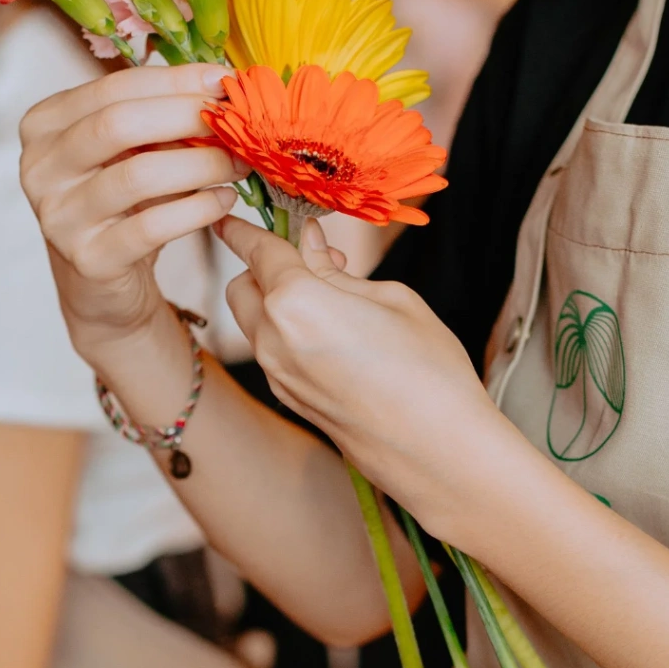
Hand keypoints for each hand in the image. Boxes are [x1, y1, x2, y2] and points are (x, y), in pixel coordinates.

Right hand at [19, 63, 237, 361]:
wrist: (101, 286)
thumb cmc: (119, 207)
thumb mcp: (127, 153)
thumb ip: (157, 117)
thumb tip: (219, 84)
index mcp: (43, 125)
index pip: (112, 88)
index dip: (174, 81)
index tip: (223, 81)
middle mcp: (39, 168)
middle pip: (118, 124)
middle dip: (186, 116)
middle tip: (233, 121)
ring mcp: (59, 217)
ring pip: (137, 175)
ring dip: (200, 164)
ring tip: (237, 163)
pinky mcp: (88, 260)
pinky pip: (152, 226)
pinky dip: (197, 209)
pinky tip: (224, 201)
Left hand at [219, 213, 512, 548]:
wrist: (439, 451)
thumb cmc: (429, 369)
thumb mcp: (392, 299)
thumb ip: (338, 272)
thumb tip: (310, 248)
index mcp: (296, 302)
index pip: (257, 250)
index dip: (244, 228)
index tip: (229, 216)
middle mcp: (273, 340)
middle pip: (242, 287)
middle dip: (264, 267)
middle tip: (314, 260)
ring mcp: (277, 375)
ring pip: (254, 322)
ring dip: (276, 302)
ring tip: (335, 300)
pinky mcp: (290, 400)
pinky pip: (273, 352)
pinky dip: (287, 333)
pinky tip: (334, 336)